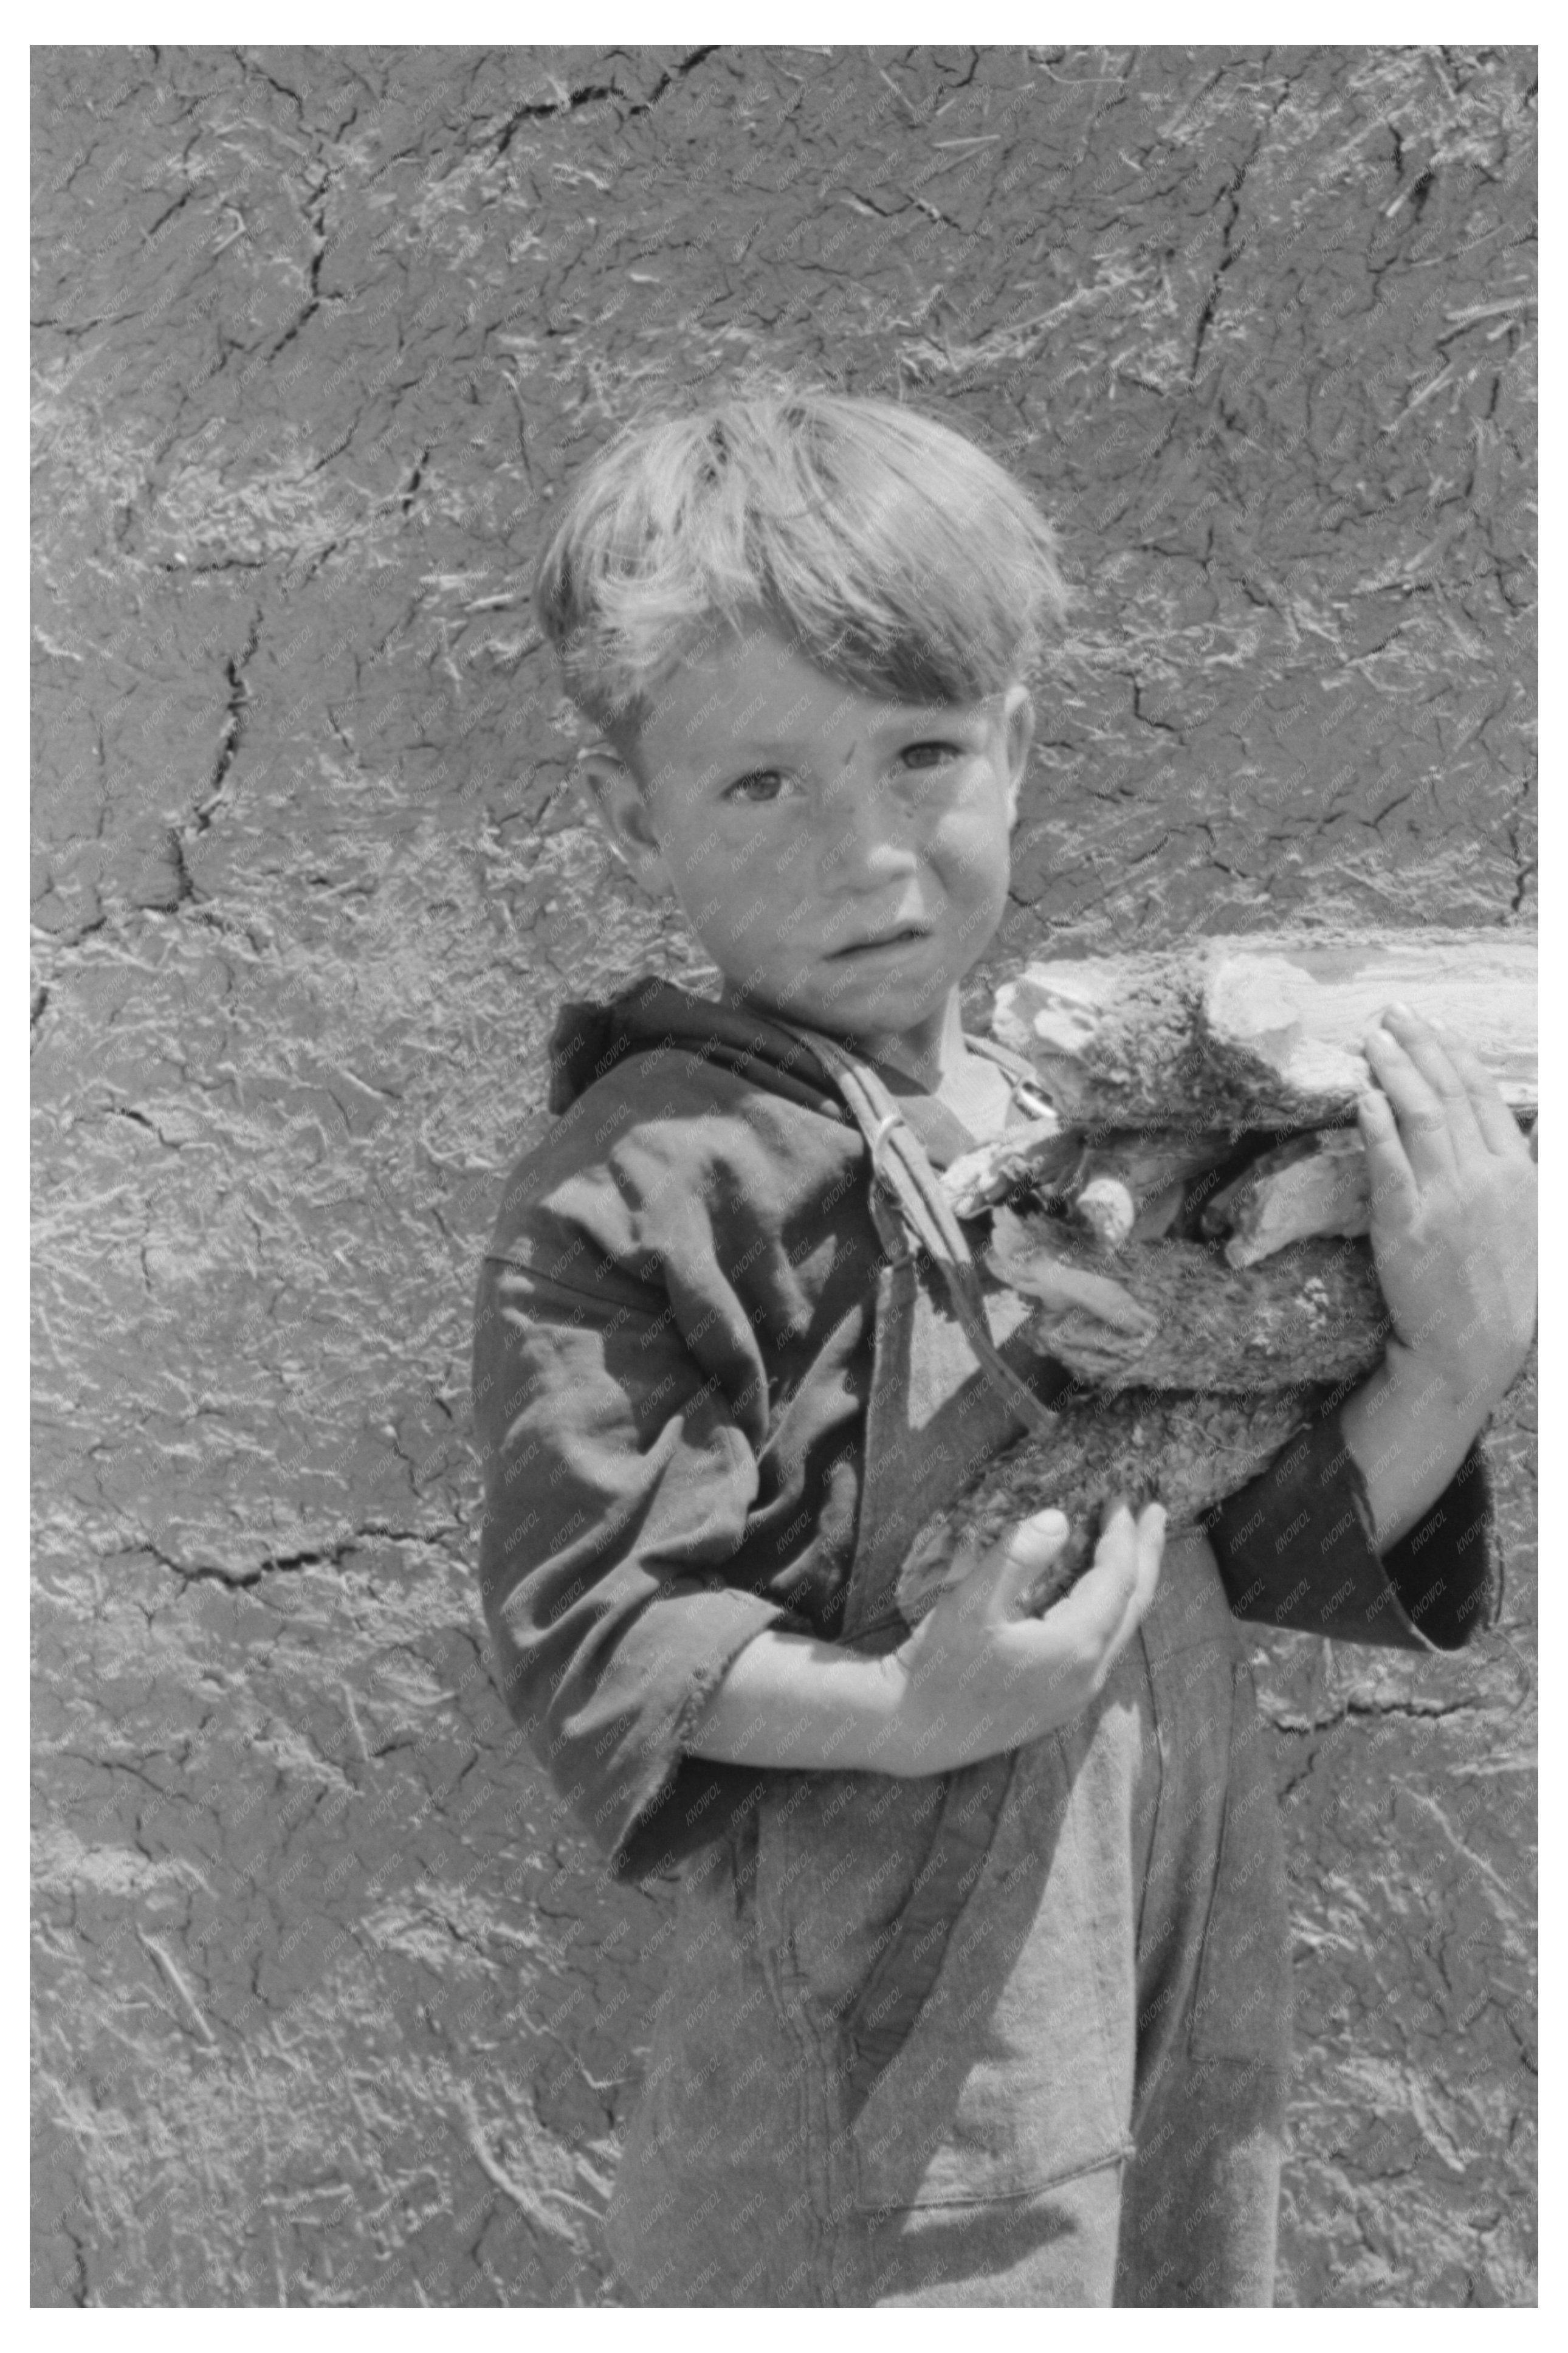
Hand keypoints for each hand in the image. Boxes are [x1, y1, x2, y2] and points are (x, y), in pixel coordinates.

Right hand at [882, 1500, 1164, 1776]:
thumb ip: (1017, 1558)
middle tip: (1156, 1514)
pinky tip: (1098, 1597)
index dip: (1121, 1536)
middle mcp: (1088, 1674)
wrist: (910, 1730)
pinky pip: (1104, 1647)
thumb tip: (1058, 1519)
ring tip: (1134, 1549)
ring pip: (1121, 1628)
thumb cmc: (937, 1665)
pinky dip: (1111, 1610)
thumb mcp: (970, 1604)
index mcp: (1074, 1646)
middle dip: (1147, 1555)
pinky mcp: (1061, 1704)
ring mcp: (1077, 1694)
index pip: (1116, 1580)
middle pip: (1134, 1605)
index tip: (1119, 1498)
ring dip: (1131, 1583)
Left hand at [1358, 1004, 1536, 1416]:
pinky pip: (1388, 1163)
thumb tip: (1536, 1120)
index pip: (1482, 1096)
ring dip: (1393, 1071)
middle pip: (1448, 1094)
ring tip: (1370, 1040)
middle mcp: (1484, 1177)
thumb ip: (1531, 1162)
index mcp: (1517, 1172)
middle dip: (1418, 1046)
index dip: (1453, 1054)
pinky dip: (1375, 1124)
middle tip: (1390, 1013)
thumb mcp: (1535, 1217)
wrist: (1474, 1345)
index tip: (1430, 1025)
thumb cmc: (1504, 1285)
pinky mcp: (1405, 1224)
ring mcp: (1445, 1199)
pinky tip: (1362, 1095)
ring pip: (1418, 1117)